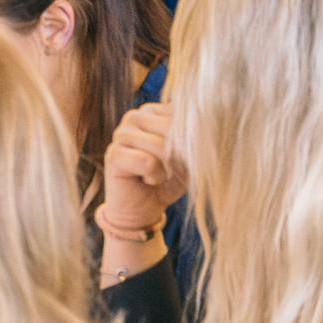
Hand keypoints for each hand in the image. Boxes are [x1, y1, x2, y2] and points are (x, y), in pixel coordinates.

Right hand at [99, 102, 186, 282]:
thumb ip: (196, 141)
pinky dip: (155, 176)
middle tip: (175, 170)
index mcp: (155, 111)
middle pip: (172, 127)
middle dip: (181, 154)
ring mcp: (121, 133)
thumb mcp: (190, 158)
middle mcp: (136, 116)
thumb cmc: (169, 181)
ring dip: (168, 168)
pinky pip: (147, 162)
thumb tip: (209, 132)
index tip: (190, 158)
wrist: (143, 210)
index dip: (194, 140)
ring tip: (161, 175)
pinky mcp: (114, 154)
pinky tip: (149, 180)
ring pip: (160, 145)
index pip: (183, 114)